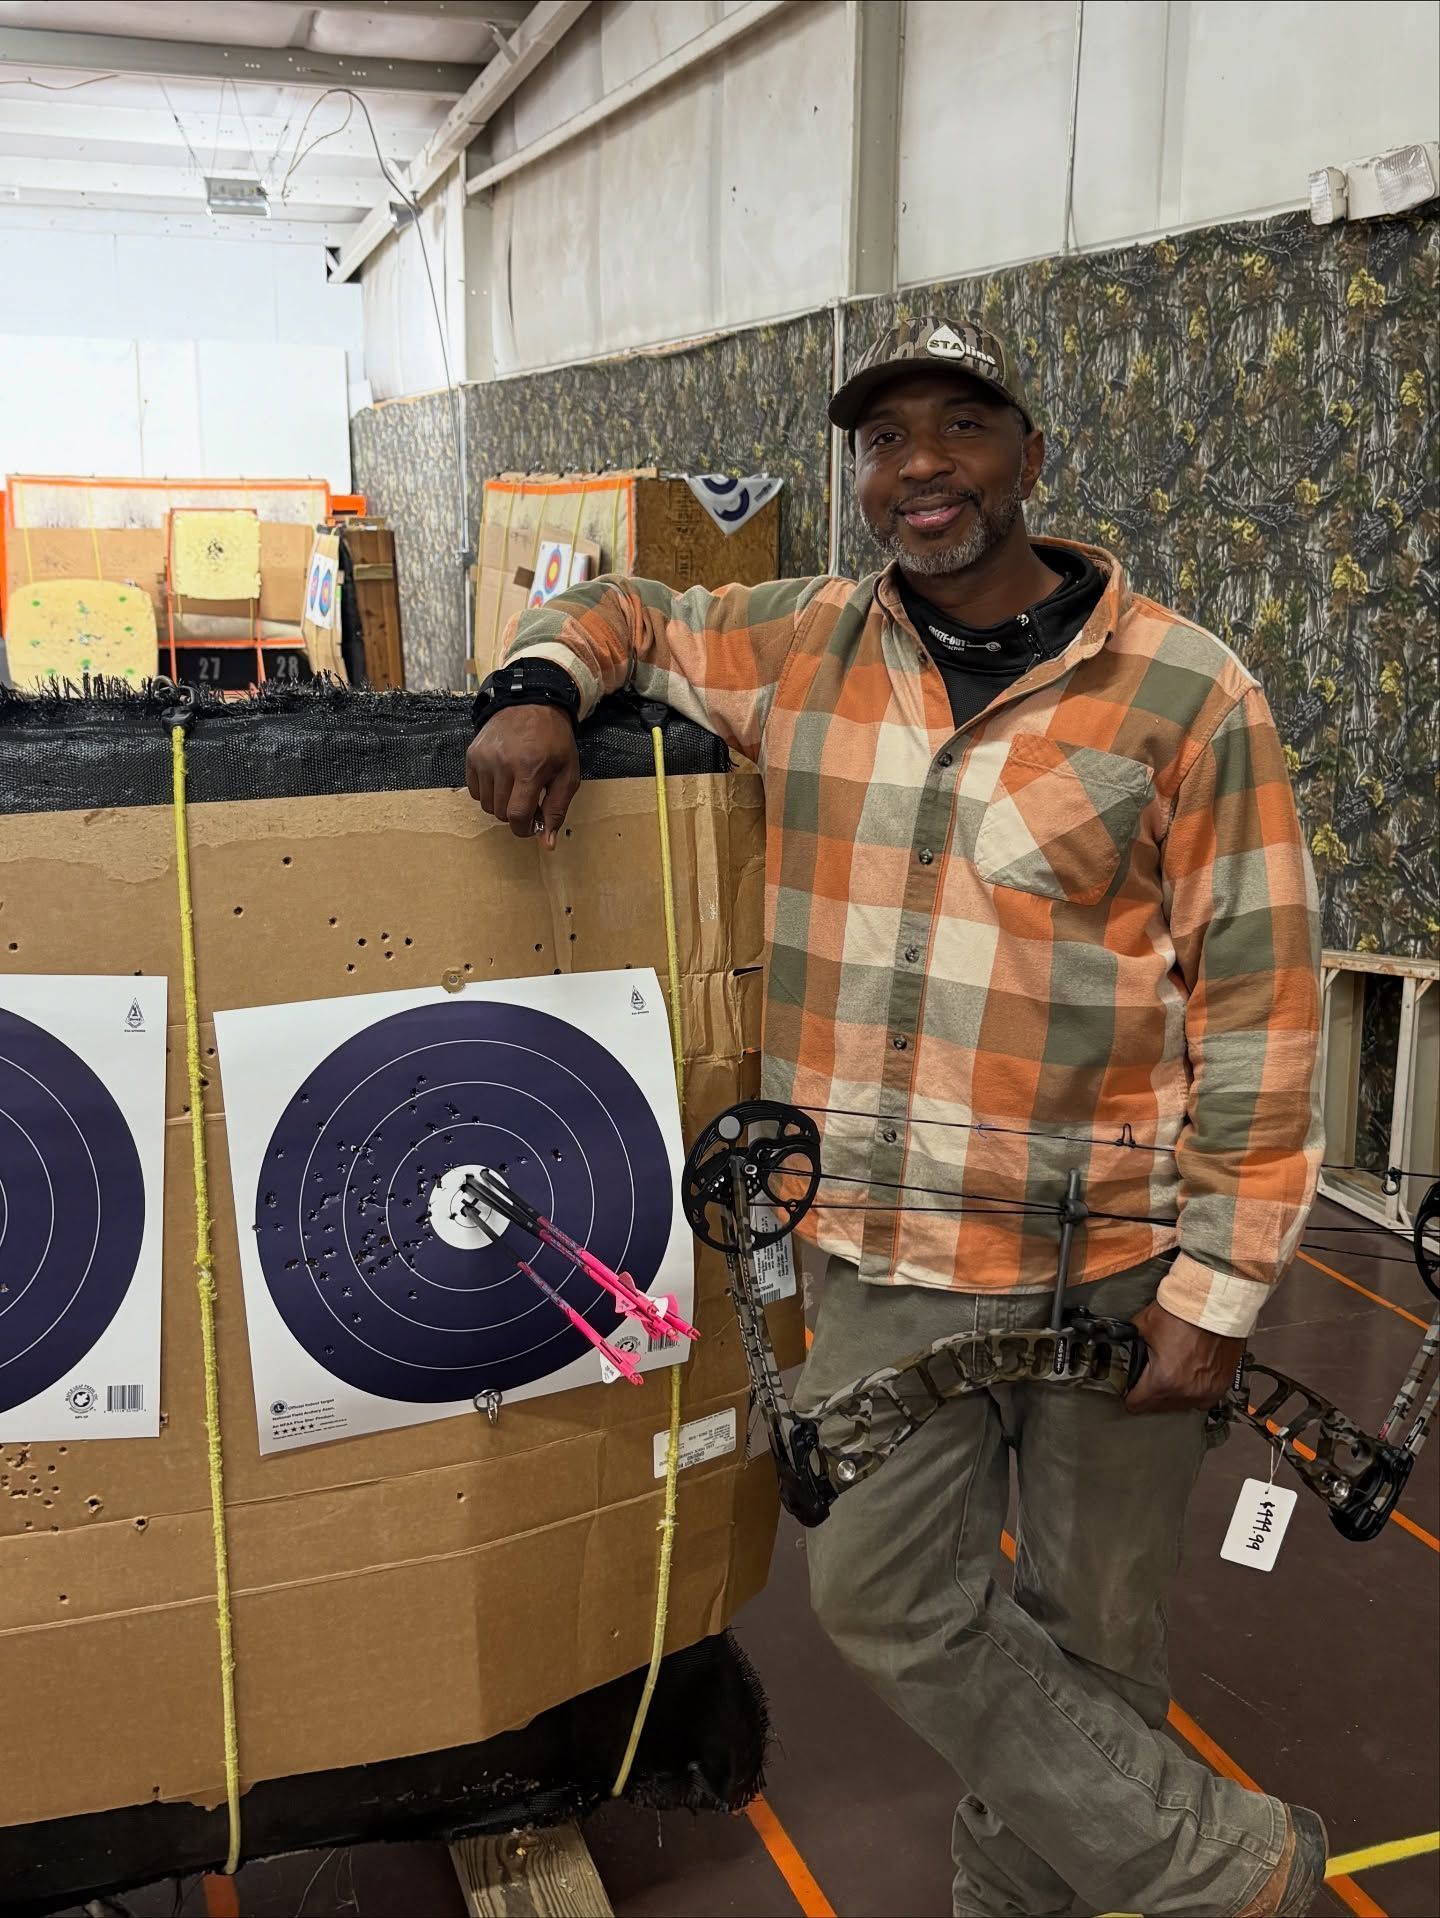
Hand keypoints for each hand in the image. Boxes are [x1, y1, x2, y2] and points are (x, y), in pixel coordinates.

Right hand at [465, 706, 580, 848]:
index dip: (524, 829)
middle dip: (515, 814)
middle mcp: (502, 764)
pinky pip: (475, 790)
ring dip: (501, 803)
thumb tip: (547, 843)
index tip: (531, 826)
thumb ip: (557, 809)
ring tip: (515, 787)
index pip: (516, 816)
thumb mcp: (567, 774)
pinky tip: (502, 779)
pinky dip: (488, 792)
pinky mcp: (472, 754)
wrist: (532, 703)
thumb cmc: (554, 740)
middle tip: (528, 800)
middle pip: (500, 812)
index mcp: (529, 769)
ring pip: (486, 804)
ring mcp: (484, 758)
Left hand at [1124, 1300, 1242, 1414]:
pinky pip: (1201, 1398)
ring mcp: (1206, 1391)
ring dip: (1173, 1392)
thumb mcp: (1144, 1325)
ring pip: (1181, 1404)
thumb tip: (1120, 1343)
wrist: (1215, 1306)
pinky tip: (1189, 1373)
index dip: (1129, 1395)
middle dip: (1151, 1392)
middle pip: (1158, 1406)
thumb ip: (1128, 1341)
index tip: (1130, 1389)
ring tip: (1172, 1369)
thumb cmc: (1184, 1313)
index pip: (1136, 1404)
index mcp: (1163, 1380)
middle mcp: (1186, 1392)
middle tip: (1151, 1373)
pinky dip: (1193, 1389)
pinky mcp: (1221, 1386)